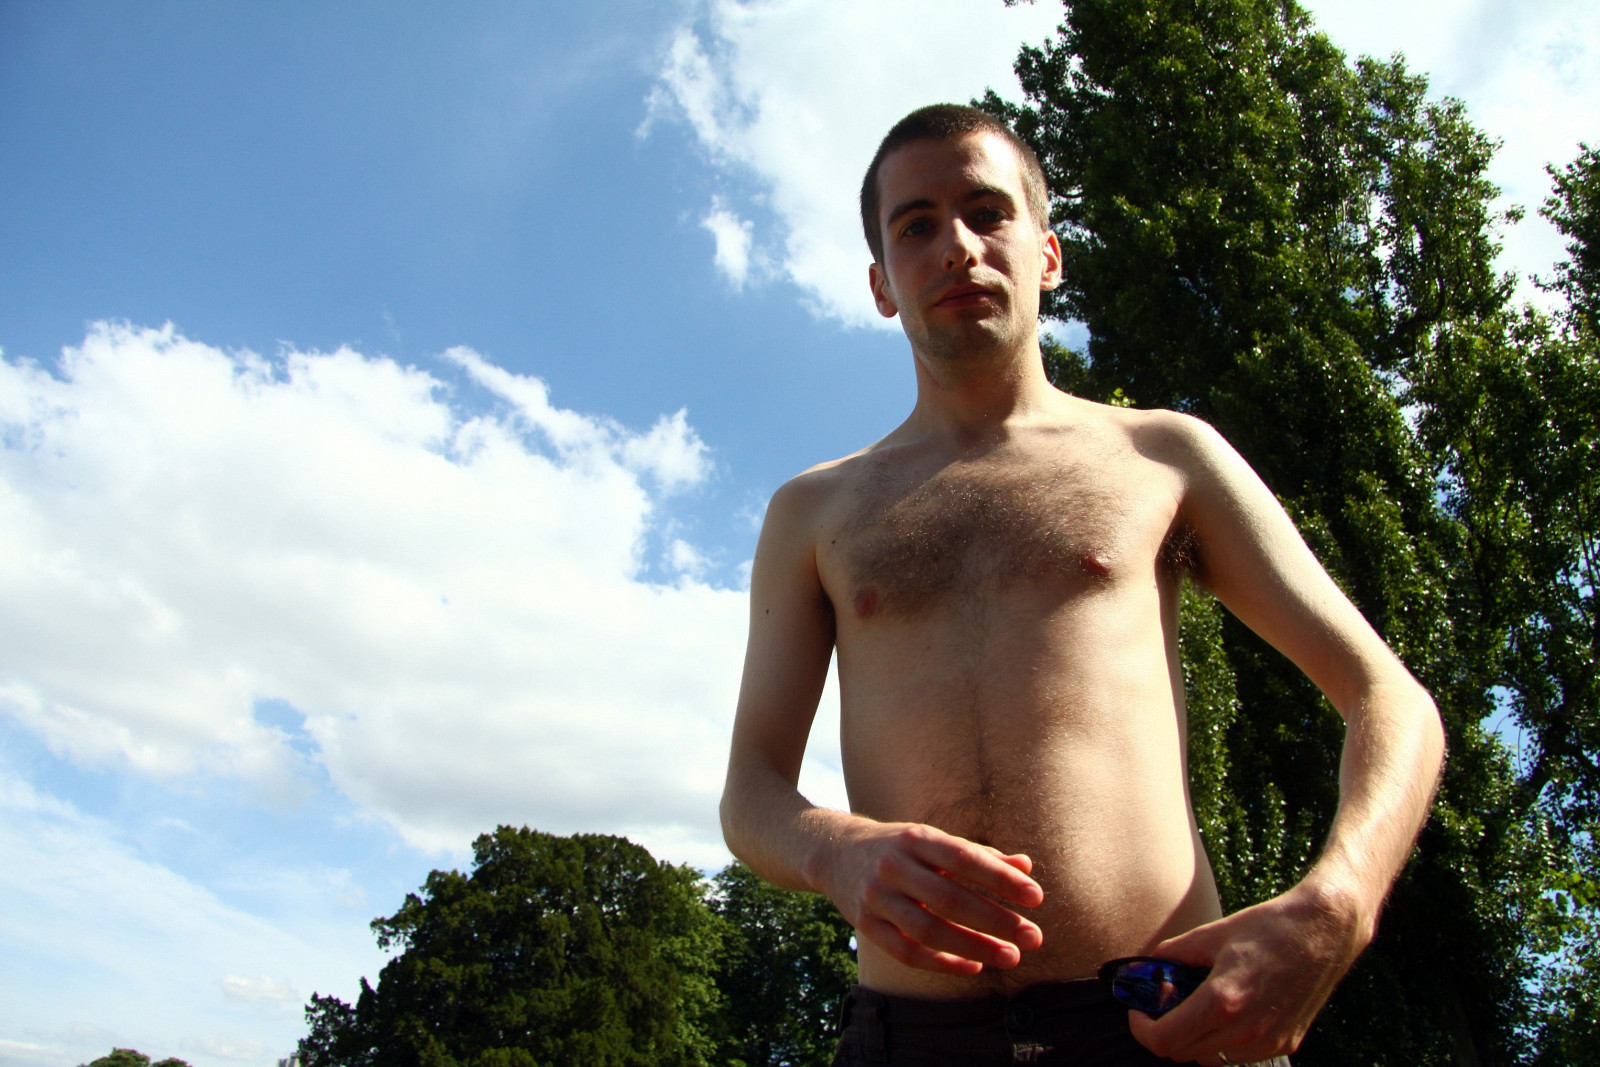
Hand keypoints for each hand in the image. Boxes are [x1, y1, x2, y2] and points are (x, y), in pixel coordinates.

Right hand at [812, 819, 1043, 974]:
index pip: (965, 858)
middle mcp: (894, 866)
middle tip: (1033, 936)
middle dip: (996, 920)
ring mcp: (876, 898)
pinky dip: (942, 962)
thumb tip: (1026, 866)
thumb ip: (979, 855)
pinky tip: (973, 967)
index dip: (1001, 878)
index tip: (1036, 897)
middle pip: (950, 898)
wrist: (834, 852)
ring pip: (929, 930)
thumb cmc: (899, 847)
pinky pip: (907, 952)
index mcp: (916, 838)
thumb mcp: (934, 840)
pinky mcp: (866, 926)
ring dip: (975, 947)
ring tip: (1010, 957)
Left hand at [1127, 877, 1372, 1064]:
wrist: (1325, 930)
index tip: (1139, 1012)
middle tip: (1168, 999)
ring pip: (1211, 1058)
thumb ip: (1172, 954)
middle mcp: (1245, 1031)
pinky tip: (1229, 1009)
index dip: (1142, 1029)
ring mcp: (1268, 1042)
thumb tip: (1144, 967)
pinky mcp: (1286, 1043)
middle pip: (1183, 1053)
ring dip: (1195, 1037)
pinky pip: (1239, 1055)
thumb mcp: (1212, 934)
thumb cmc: (1269, 927)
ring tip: (1198, 1002)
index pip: (1165, 1041)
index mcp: (1222, 1001)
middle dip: (1166, 1030)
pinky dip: (1223, 1040)